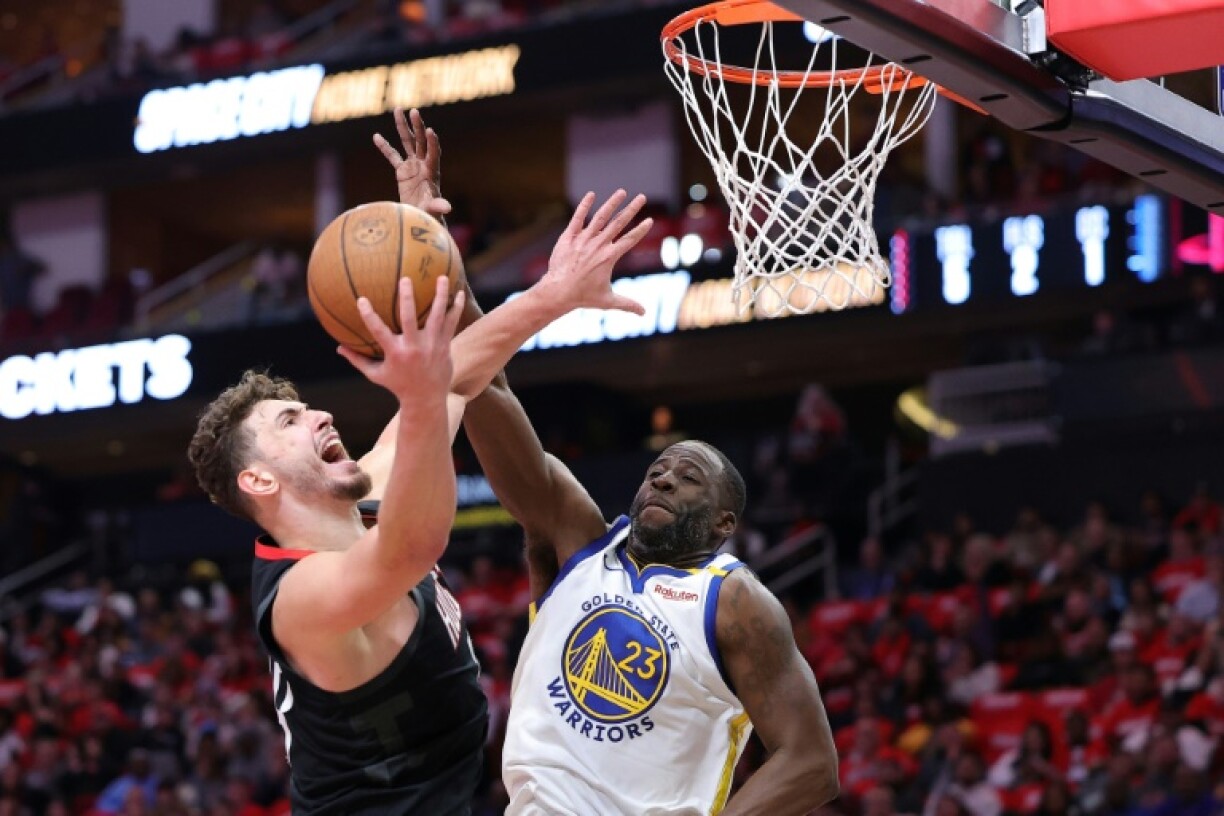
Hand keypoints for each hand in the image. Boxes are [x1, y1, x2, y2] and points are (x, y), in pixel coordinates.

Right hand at [338, 277, 464, 403]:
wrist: (426, 398)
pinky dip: (456, 308)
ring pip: (437, 317)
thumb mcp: (376, 375)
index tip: (361, 300)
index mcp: (395, 353)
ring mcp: (431, 345)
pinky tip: (459, 293)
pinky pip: (451, 323)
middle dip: (407, 298)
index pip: (378, 332)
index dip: (369, 316)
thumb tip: (338, 348)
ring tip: (441, 277)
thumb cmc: (398, 385)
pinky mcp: (444, 345)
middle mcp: (414, 347)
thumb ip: (357, 360)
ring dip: (440, 296)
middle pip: (409, 319)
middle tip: (405, 279)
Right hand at [374, 108, 450, 219]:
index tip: (430, 131)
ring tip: (398, 109)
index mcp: (432, 172)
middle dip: (417, 127)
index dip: (432, 143)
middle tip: (414, 111)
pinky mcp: (403, 170)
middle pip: (420, 142)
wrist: (420, 216)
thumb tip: (447, 208)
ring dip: (403, 126)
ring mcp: (413, 165)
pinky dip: (385, 147)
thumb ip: (438, 206)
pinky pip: (392, 156)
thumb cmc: (429, 213)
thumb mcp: (433, 209)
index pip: (433, 153)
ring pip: (407, 142)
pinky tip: (376, 136)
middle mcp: (423, 164)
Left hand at [538, 190, 653, 315]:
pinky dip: (584, 206)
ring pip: (600, 217)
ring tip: (622, 191)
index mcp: (609, 257)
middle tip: (642, 197)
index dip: (641, 230)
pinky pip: (577, 218)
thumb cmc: (583, 297)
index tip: (650, 220)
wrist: (558, 292)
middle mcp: (598, 245)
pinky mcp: (569, 237)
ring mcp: (583, 239)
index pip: (629, 240)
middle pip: (619, 223)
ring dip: (612, 203)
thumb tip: (644, 313)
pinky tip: (591, 195)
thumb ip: (627, 304)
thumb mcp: (608, 301)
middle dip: (632, 209)